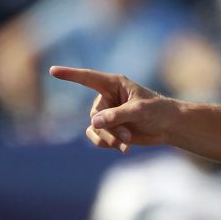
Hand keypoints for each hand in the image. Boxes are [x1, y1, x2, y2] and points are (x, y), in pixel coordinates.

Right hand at [49, 66, 176, 152]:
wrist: (168, 126)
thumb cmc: (158, 111)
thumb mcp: (139, 111)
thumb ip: (117, 115)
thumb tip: (93, 122)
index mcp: (113, 84)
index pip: (88, 78)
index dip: (70, 75)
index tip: (52, 71)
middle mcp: (107, 97)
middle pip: (94, 115)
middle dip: (109, 128)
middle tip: (127, 136)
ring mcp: (107, 114)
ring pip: (94, 129)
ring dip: (108, 138)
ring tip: (127, 144)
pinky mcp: (109, 128)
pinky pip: (97, 137)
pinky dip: (107, 144)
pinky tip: (123, 148)